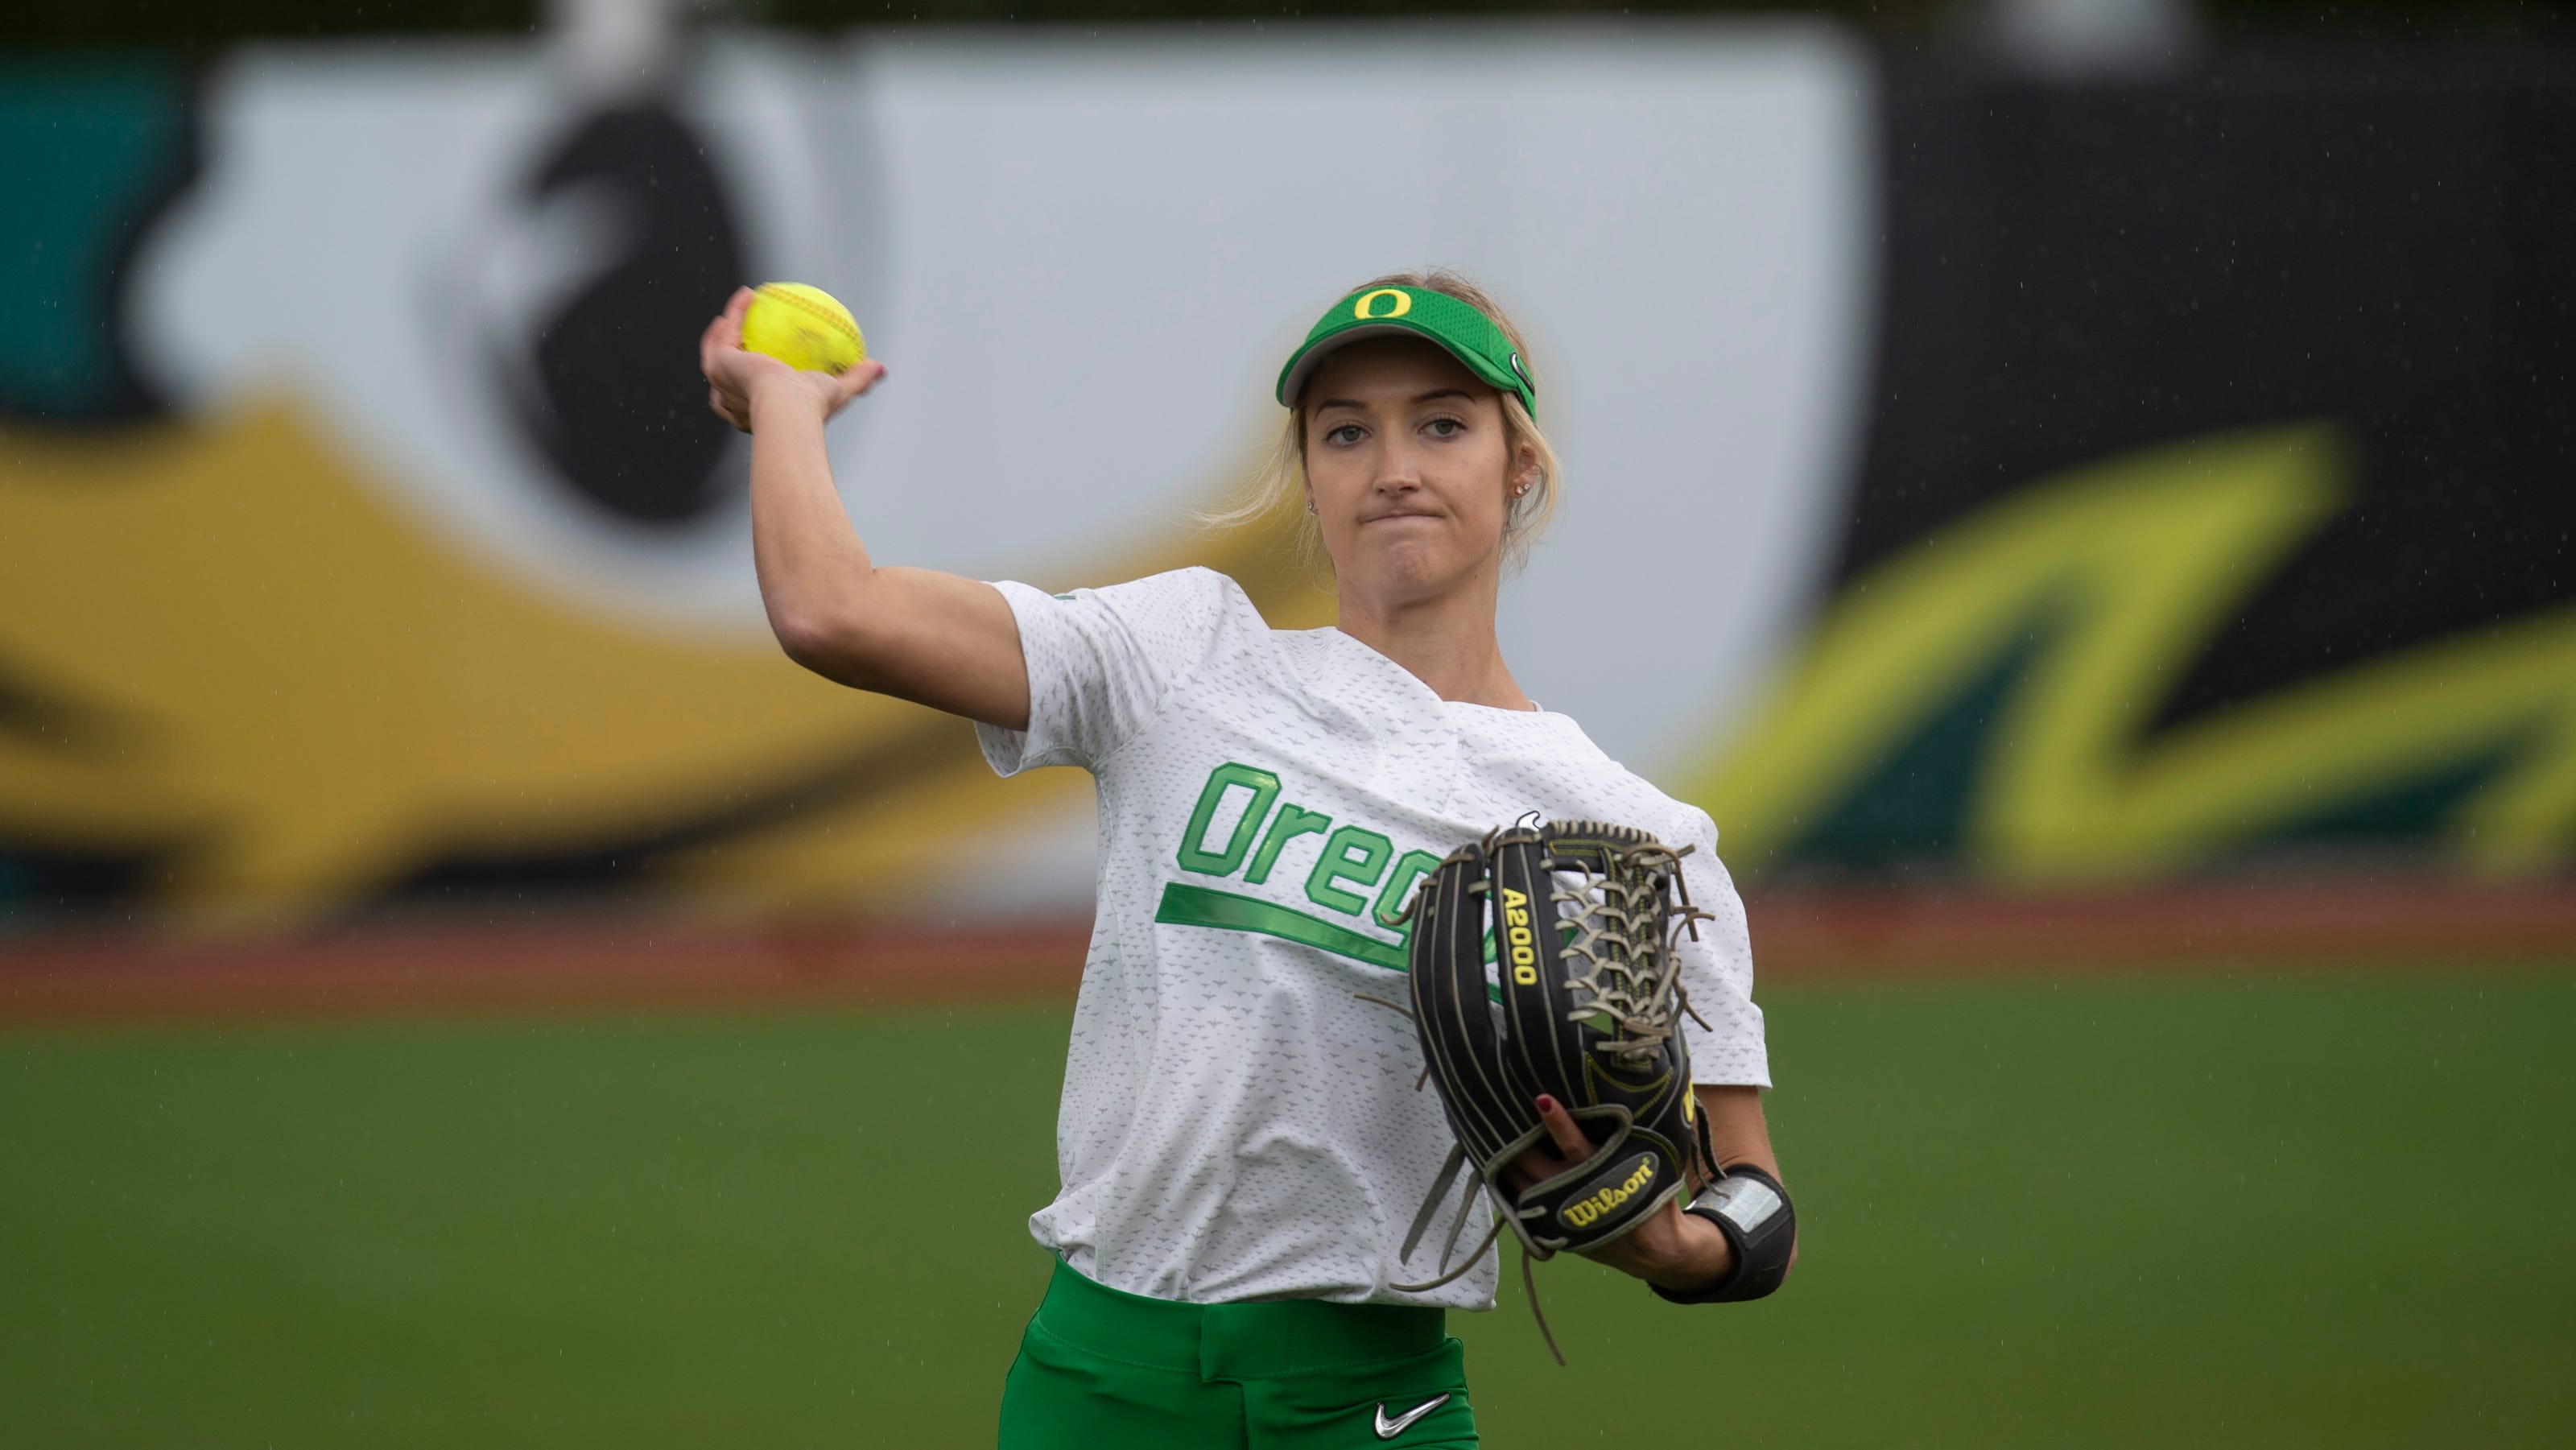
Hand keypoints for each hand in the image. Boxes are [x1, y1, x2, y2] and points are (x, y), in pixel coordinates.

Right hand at [699, 285, 886, 431]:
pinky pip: (725, 332)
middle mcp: (733, 401)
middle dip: (726, 357)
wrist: (788, 408)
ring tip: (737, 309)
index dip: (752, 381)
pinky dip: (735, 311)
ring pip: (715, 353)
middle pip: (725, 377)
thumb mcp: (840, 391)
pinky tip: (748, 294)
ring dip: (721, 331)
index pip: (749, 398)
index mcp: (755, 413)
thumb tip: (880, 367)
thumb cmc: (812, 406)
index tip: (763, 358)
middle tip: (741, 335)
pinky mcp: (718, 365)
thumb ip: (856, 379)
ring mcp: (723, 384)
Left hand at [1505, 1094, 1734, 1293]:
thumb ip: (1637, 1131)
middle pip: (1536, 1164)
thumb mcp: (1651, 1161)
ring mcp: (1559, 1215)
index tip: (1542, 1098)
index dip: (1558, 1122)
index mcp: (1602, 1175)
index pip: (1575, 1145)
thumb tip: (1636, 1087)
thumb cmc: (1652, 1195)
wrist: (1653, 1248)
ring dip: (1507, 1162)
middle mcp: (1575, 1194)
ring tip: (1490, 1133)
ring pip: (1522, 1184)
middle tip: (1500, 1110)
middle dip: (1518, 1140)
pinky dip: (1509, 1185)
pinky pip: (1521, 1205)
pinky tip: (1496, 1168)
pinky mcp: (1551, 1230)